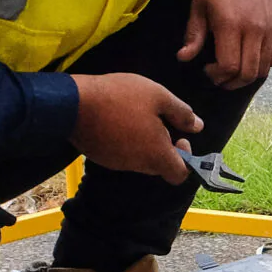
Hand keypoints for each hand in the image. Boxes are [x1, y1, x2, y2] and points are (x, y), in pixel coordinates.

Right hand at [72, 72, 199, 180]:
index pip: (179, 175)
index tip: (180, 137)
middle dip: (164, 146)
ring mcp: (118, 163)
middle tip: (157, 119)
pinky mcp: (102, 157)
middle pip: (160, 166)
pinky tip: (119, 119)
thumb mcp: (158, 96)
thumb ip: (181, 113)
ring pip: (141, 159)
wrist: (74, 103)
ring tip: (135, 115)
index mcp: (156, 155)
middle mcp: (138, 165)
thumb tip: (197, 126)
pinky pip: (123, 154)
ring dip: (144, 143)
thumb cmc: (121, 97)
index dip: (185, 160)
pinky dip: (126, 141)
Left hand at [179, 0, 271, 87]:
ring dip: (247, 76)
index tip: (208, 70)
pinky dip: (263, 65)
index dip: (217, 75)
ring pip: (263, 68)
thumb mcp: (199, 5)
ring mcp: (270, 29)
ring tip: (235, 69)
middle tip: (220, 78)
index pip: (229, 66)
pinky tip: (250, 58)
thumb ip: (194, 34)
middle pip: (247, 73)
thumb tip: (184, 58)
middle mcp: (254, 29)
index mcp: (230, 24)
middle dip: (231, 82)